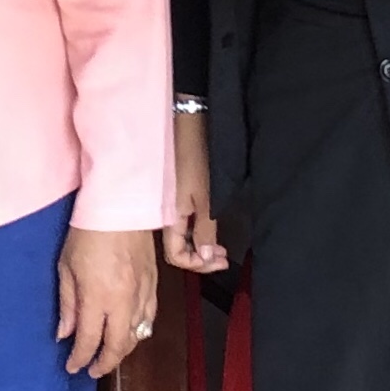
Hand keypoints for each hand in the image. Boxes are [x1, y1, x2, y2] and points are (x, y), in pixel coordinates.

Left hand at [58, 224, 159, 378]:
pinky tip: (131, 333)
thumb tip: (64, 334)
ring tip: (109, 354)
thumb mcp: (66, 267)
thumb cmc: (86, 233)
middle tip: (92, 370)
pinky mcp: (154, 284)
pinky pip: (150, 318)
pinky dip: (140, 331)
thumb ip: (67, 304)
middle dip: (104, 364)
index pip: (88, 340)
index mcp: (96, 297)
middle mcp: (122, 301)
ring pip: (137, 335)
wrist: (120, 207)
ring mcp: (142, 293)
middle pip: (118, 346)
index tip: (72, 367)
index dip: (80, 359)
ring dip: (123, 350)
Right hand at [164, 115, 227, 272]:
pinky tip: (209, 227)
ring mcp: (168, 205)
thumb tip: (206, 258)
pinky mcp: (174, 195)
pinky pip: (182, 223)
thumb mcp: (206, 198)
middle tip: (224, 257)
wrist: (187, 125)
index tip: (221, 262)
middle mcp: (165, 215)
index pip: (176, 256)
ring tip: (220, 245)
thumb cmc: (196, 159)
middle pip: (178, 250)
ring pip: (181, 237)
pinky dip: (196, 230)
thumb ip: (205, 230)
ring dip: (200, 245)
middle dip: (201, 258)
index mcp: (169, 218)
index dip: (198, 265)